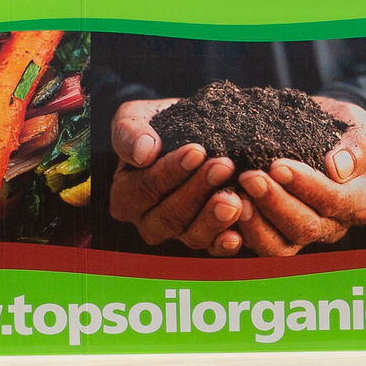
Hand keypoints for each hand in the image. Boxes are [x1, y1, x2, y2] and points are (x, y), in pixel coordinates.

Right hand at [106, 98, 248, 254]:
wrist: (194, 131)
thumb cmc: (160, 125)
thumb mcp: (136, 117)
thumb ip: (129, 132)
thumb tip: (142, 153)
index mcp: (126, 195)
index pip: (143, 189)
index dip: (169, 172)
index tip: (196, 151)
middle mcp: (148, 221)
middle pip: (168, 216)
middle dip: (196, 192)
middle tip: (223, 166)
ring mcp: (178, 233)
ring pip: (191, 236)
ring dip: (213, 219)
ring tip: (235, 200)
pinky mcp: (206, 238)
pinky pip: (213, 248)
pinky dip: (225, 242)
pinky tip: (238, 234)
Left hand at [231, 96, 365, 258]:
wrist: (314, 134)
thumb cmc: (338, 127)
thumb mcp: (355, 126)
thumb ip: (358, 147)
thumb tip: (338, 169)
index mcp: (358, 202)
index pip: (334, 201)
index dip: (305, 186)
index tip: (278, 165)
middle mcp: (332, 227)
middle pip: (305, 227)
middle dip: (275, 203)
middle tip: (249, 177)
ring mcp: (303, 237)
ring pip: (280, 246)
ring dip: (255, 224)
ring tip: (235, 197)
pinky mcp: (276, 238)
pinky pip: (258, 246)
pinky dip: (239, 233)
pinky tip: (223, 210)